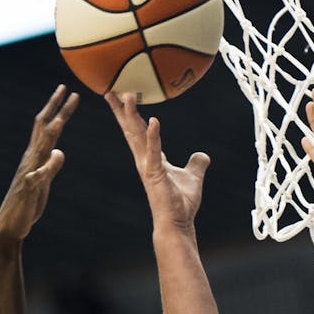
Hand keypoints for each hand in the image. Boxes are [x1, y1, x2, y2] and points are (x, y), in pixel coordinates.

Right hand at [0, 85, 77, 240]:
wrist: (10, 224)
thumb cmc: (28, 202)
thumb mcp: (44, 181)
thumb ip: (51, 166)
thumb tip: (59, 151)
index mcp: (36, 156)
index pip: (47, 127)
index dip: (58, 109)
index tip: (70, 92)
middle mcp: (31, 159)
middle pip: (43, 129)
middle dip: (55, 110)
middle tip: (67, 89)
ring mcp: (29, 173)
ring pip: (40, 149)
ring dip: (50, 134)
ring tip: (61, 120)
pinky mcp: (28, 189)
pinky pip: (37, 177)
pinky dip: (45, 168)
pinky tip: (54, 158)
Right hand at [105, 92, 210, 231]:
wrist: (178, 223)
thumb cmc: (181, 203)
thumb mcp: (193, 177)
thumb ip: (196, 164)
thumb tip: (203, 155)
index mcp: (151, 158)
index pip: (138, 132)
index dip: (130, 115)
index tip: (121, 98)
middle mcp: (145, 160)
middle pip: (131, 130)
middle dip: (121, 110)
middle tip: (111, 90)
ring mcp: (148, 167)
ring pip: (137, 136)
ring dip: (132, 116)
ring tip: (127, 96)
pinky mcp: (155, 174)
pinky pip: (154, 151)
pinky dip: (154, 136)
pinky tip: (153, 121)